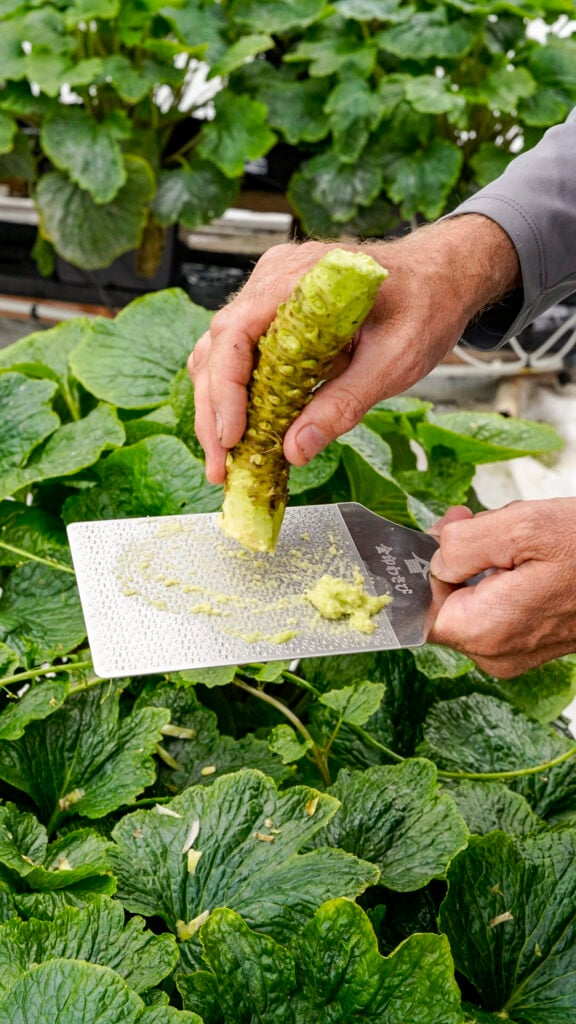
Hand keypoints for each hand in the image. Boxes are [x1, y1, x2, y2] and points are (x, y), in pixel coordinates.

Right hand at [189, 216, 518, 483]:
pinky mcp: (275, 312)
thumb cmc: (425, 306)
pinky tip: (244, 431)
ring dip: (217, 408)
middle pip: (218, 348)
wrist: (442, 278)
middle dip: (213, 413)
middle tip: (221, 466)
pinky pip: (240, 354)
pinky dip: (235, 395)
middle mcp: (275, 279)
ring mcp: (271, 293)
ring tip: (225, 458)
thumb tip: (295, 450)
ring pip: (220, 354)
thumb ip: (345, 404)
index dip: (225, 390)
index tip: (231, 436)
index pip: (235, 332)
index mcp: (301, 278)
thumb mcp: (394, 361)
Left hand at [428, 498, 575, 676]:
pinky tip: (523, 554)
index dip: (422, 566)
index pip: (418, 607)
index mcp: (485, 631)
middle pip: (444, 601)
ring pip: (469, 599)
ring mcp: (514, 652)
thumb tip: (434, 557)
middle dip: (454, 558)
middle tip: (473, 520)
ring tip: (510, 534)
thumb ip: (462, 544)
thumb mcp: (522, 527)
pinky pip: (495, 606)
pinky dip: (500, 575)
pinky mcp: (530, 641)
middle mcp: (495, 653)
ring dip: (479, 562)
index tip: (444, 534)